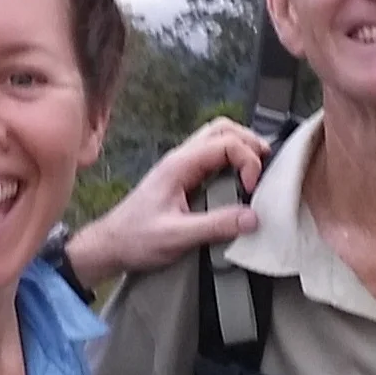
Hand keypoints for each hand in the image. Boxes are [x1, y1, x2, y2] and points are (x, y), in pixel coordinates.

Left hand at [65, 118, 270, 288]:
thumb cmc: (136, 239)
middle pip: (223, 129)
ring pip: (218, 139)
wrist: (110, 245)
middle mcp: (181, 158)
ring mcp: (181, 166)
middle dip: (250, 144)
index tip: (253, 189)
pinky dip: (233, 161)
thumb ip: (215, 226)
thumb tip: (253, 217)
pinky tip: (241, 183)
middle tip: (266, 170)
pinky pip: (213, 157)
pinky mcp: (183, 178)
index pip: (226, 142)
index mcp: (180, 165)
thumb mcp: (177, 236)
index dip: (248, 160)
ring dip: (242, 149)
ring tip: (258, 173)